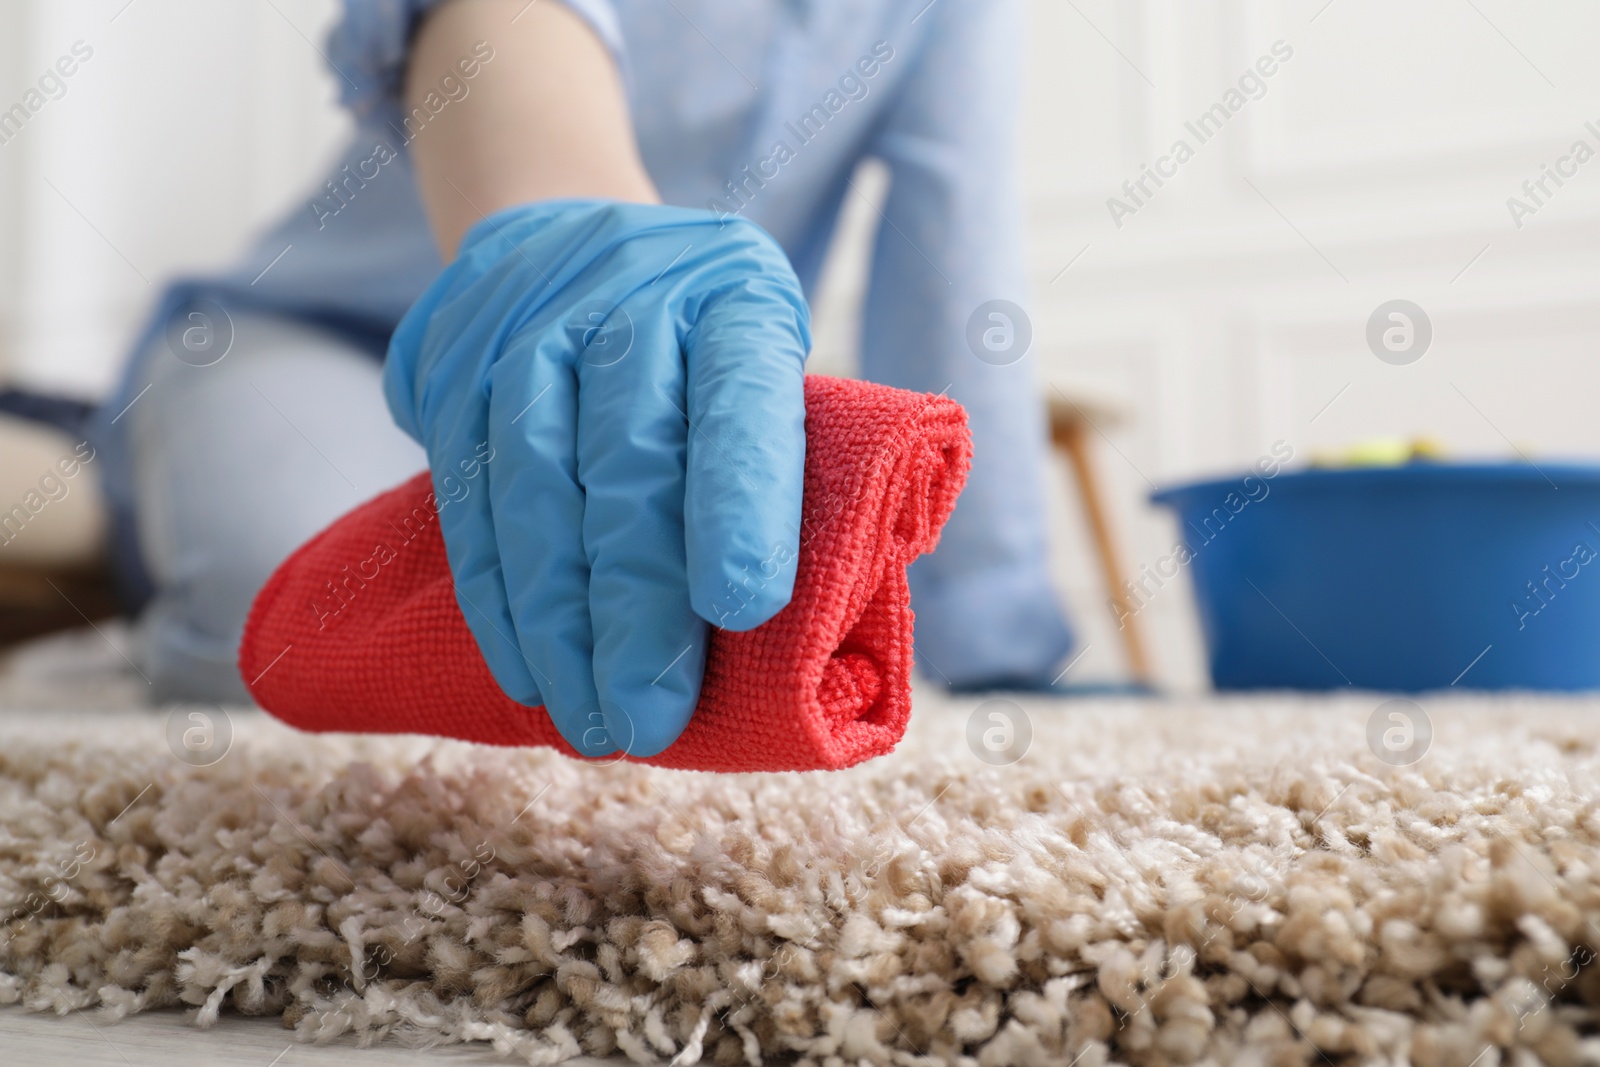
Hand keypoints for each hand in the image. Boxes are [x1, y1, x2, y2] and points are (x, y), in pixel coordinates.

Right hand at [385, 199, 809, 756]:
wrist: (564, 228)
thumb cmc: (701, 339)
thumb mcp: (768, 359)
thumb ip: (790, 462)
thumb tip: (812, 629)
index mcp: (737, 297)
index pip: (741, 398)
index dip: (741, 501)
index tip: (745, 608)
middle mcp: (630, 296)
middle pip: (629, 457)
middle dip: (637, 603)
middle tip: (650, 716)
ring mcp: (528, 325)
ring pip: (532, 482)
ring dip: (558, 618)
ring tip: (588, 717)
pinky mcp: (451, 365)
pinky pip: (467, 493)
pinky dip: (497, 594)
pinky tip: (527, 668)